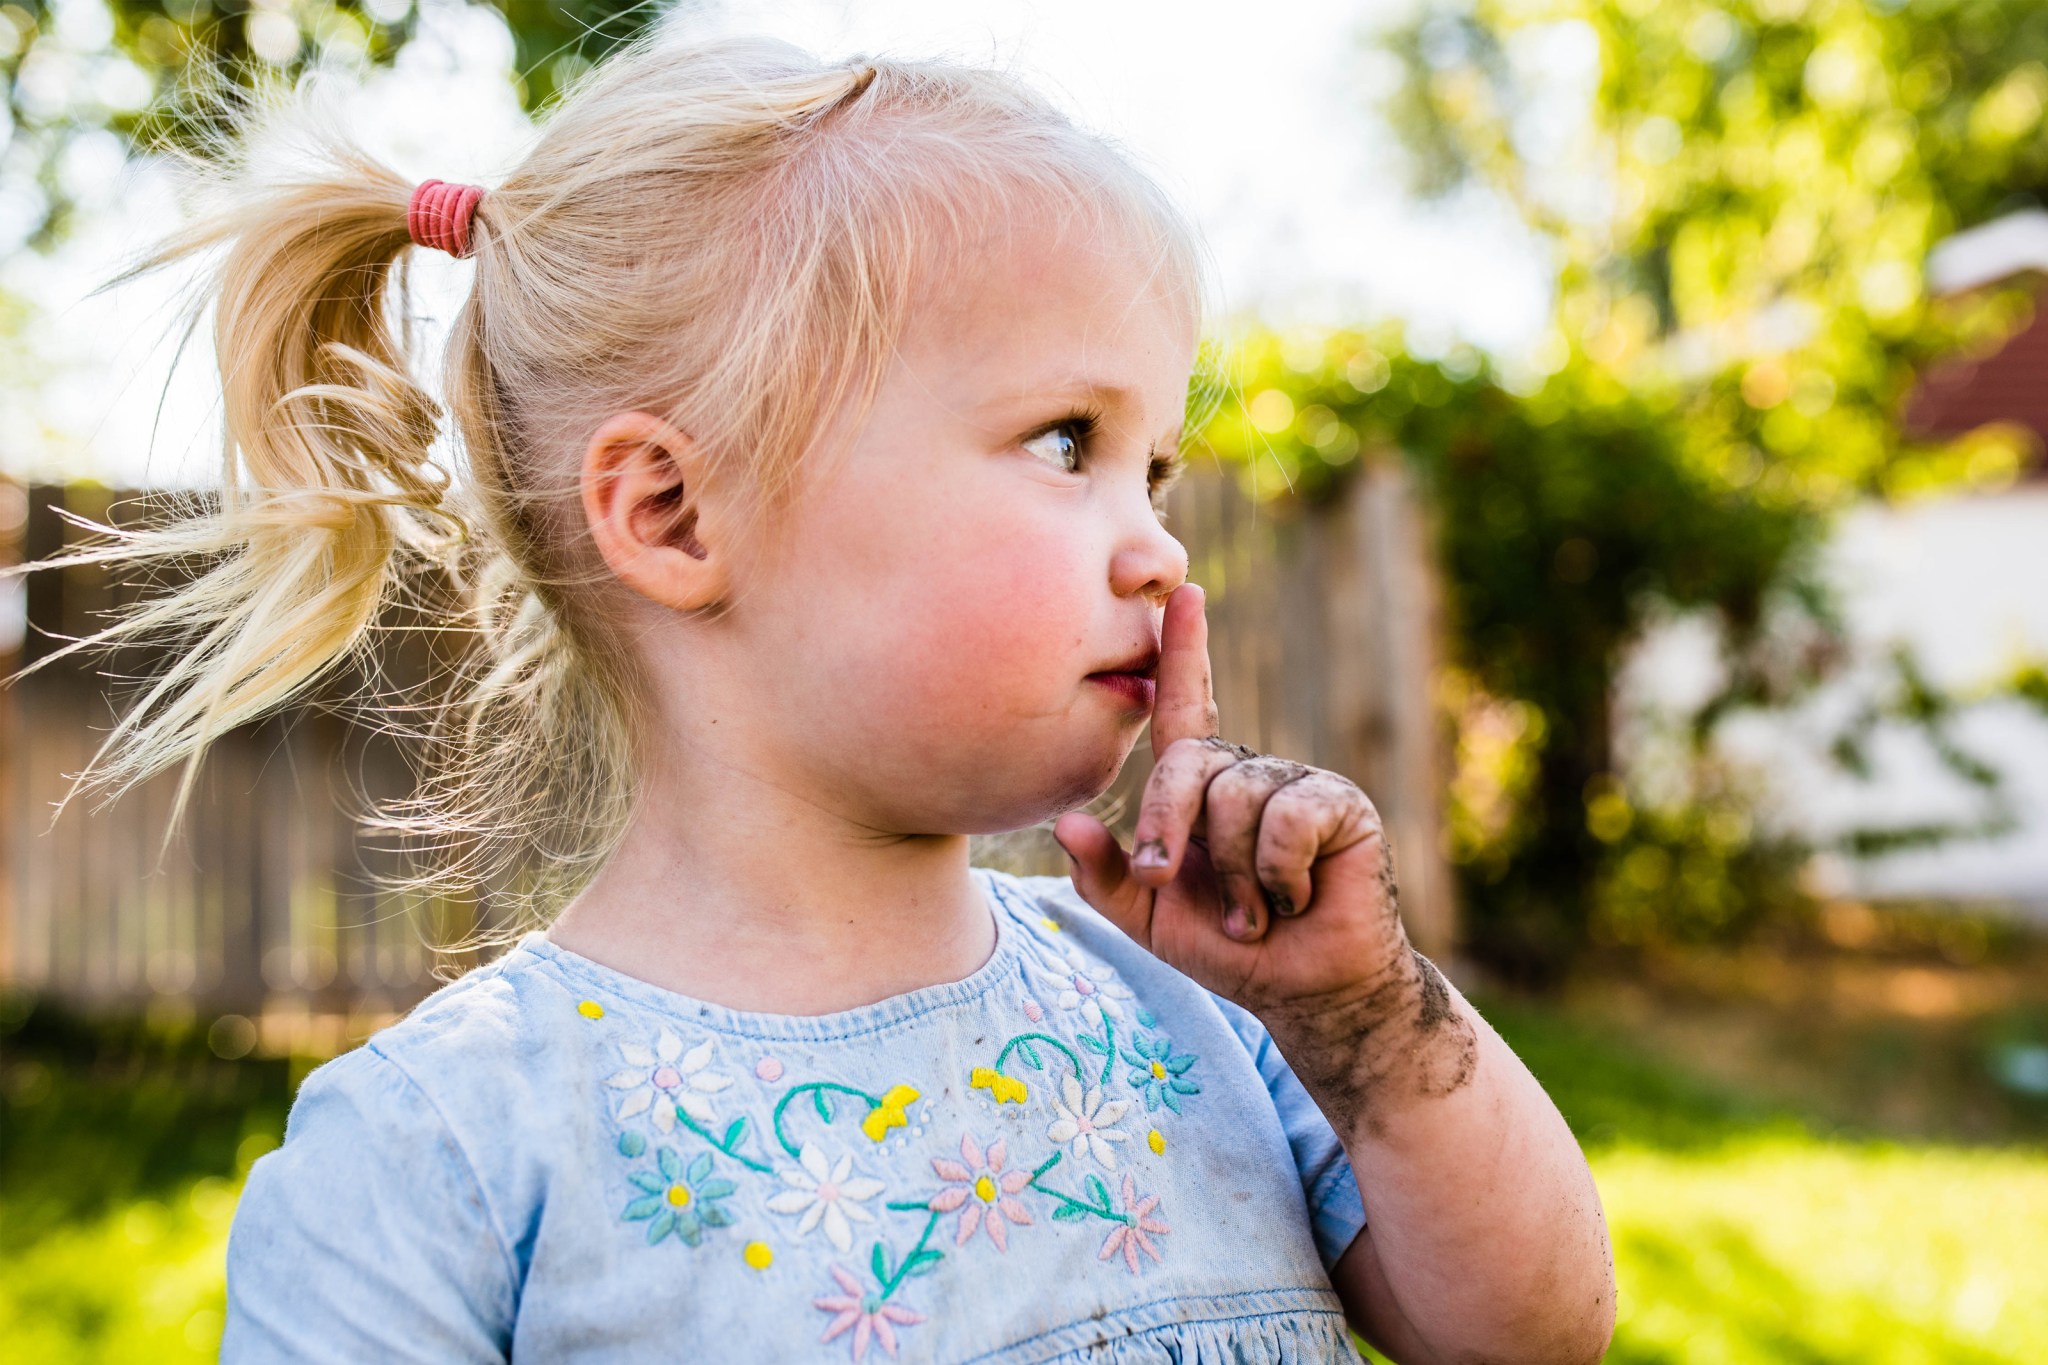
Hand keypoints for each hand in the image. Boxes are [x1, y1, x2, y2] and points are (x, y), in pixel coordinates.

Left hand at [1053, 583, 1425, 1050]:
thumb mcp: (1147, 915)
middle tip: (1169, 883)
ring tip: (1253, 909)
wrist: (1303, 989)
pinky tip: (1295, 898)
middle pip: (1187, 762)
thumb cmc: (1228, 947)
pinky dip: (1277, 875)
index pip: (1187, 704)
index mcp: (1202, 785)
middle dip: (1167, 828)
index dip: (1185, 649)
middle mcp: (1248, 770)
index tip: (1183, 592)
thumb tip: (1062, 824)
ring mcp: (1296, 782)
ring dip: (1231, 875)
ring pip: (1235, 797)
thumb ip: (1102, 873)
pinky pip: (1285, 819)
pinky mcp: (1340, 804)